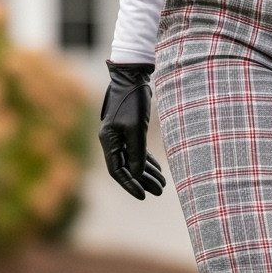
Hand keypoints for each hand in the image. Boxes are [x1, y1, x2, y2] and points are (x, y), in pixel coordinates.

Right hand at [98, 61, 166, 198]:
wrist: (132, 76)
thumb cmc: (133, 101)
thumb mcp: (136, 128)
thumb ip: (136, 152)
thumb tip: (137, 174)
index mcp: (108, 141)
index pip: (117, 171)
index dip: (130, 184)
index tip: (143, 196)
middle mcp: (111, 140)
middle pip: (126, 168)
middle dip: (143, 181)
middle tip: (159, 191)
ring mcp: (120, 135)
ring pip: (133, 161)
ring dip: (147, 173)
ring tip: (162, 185)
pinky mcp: (129, 129)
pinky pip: (136, 151)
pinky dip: (147, 161)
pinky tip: (158, 170)